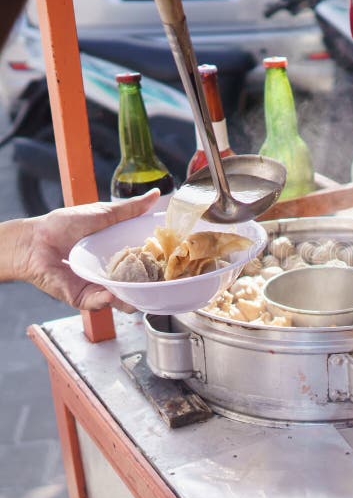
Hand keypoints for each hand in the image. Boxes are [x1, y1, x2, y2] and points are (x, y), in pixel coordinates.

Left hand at [17, 190, 159, 311]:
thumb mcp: (103, 214)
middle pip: (141, 286)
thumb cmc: (64, 225)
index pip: (147, 264)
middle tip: (163, 281)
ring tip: (142, 291)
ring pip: (125, 300)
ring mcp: (100, 288)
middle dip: (153, 288)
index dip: (161, 265)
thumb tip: (156, 194)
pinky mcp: (84, 298)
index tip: (173, 261)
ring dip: (134, 298)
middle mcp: (114, 274)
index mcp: (121, 255)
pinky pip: (101, 303)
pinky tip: (113, 293)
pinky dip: (108, 299)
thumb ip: (130, 209)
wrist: (34, 241)